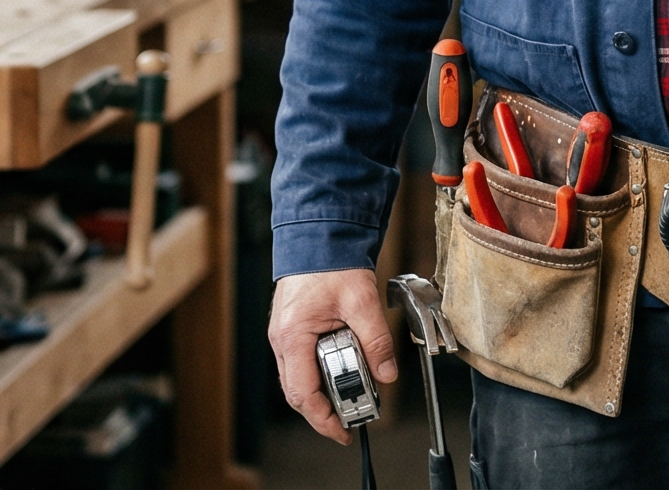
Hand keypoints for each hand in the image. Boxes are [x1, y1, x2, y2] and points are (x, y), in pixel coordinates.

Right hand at [268, 267, 397, 442]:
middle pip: (298, 393)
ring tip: (352, 399)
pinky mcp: (293, 330)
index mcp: (293, 336)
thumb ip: (376, 340)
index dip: (323, 419)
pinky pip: (302, 363)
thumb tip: (387, 373)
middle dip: (324, 412)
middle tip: (350, 422)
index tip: (343, 432)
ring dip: (324, 393)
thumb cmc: (331, 263)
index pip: (303, 393)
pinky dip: (321, 375)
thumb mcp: (361, 302)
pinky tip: (342, 374)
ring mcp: (285, 336)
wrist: (319, 236)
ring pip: (299, 379)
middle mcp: (282, 340)